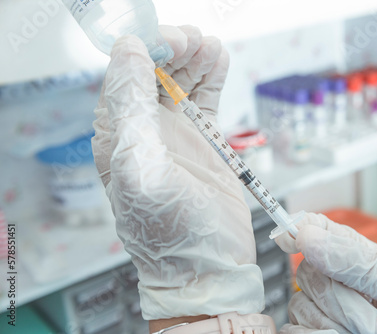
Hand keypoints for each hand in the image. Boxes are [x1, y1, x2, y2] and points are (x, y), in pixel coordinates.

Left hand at [91, 26, 263, 320]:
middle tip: (195, 41)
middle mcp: (144, 130)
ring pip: (181, 81)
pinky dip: (213, 77)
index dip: (146, 50)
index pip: (124, 75)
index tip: (170, 40)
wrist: (208, 266)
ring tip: (212, 48)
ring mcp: (176, 134)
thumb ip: (130, 110)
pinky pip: (205, 98)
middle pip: (154, 72)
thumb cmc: (170, 230)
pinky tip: (220, 60)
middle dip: (174, 50)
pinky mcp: (204, 141)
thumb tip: (129, 52)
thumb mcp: (142, 169)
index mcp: (118, 135)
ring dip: (195, 59)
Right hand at [275, 212, 376, 333]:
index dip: (301, 227)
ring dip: (333, 322)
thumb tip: (309, 235)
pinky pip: (293, 332)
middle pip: (306, 271)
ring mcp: (326, 315)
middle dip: (338, 297)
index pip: (320, 231)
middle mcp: (338, 286)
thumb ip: (358, 261)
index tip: (290, 237)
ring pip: (299, 305)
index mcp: (359, 262)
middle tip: (375, 318)